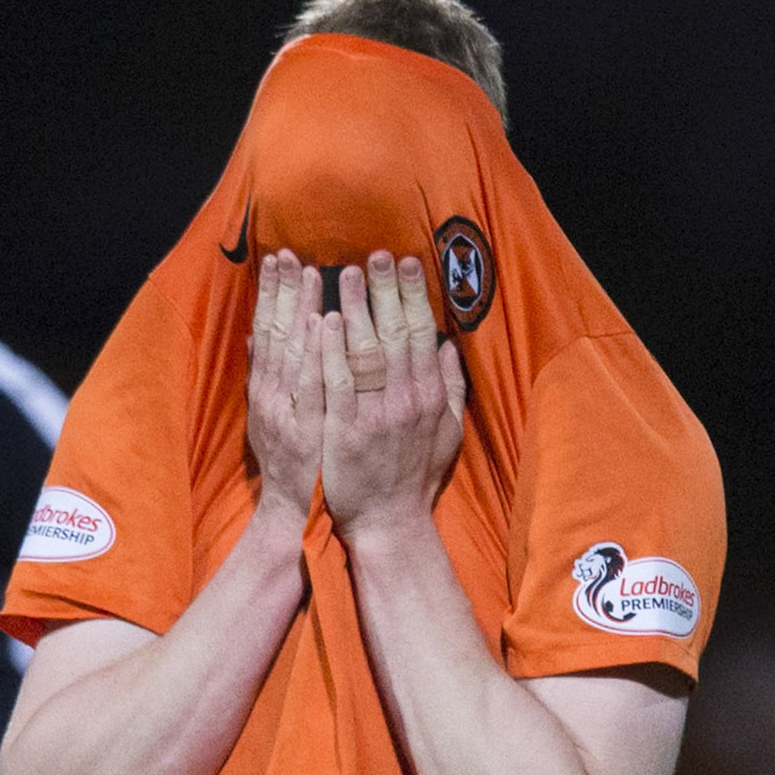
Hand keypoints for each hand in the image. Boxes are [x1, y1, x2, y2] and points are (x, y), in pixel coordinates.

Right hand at [244, 251, 326, 516]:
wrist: (300, 513)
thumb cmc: (293, 466)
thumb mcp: (269, 420)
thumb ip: (267, 378)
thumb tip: (259, 340)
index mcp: (267, 391)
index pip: (267, 332)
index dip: (272, 294)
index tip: (280, 259)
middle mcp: (274, 397)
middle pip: (277, 334)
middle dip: (283, 291)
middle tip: (290, 253)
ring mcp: (293, 412)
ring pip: (295, 352)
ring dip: (303, 310)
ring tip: (312, 271)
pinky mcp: (315, 427)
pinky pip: (317, 383)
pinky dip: (317, 352)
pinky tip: (321, 322)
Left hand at [317, 249, 467, 538]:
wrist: (387, 521)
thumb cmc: (413, 475)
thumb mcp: (446, 431)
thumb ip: (450, 387)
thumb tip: (450, 346)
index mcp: (429, 394)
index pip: (422, 332)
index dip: (414, 294)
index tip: (407, 261)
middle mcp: (407, 399)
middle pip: (396, 332)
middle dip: (386, 290)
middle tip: (376, 254)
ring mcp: (375, 414)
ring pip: (366, 350)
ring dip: (355, 309)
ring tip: (343, 272)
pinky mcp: (343, 430)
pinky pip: (336, 383)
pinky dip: (331, 351)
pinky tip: (324, 322)